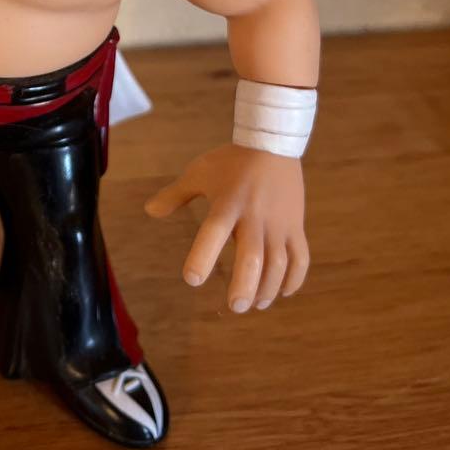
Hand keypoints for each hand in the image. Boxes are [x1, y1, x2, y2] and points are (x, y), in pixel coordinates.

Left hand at [144, 143, 308, 312]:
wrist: (272, 143)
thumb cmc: (230, 162)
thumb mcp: (199, 173)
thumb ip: (175, 195)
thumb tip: (148, 212)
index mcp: (227, 204)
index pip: (214, 232)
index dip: (203, 256)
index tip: (192, 280)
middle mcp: (254, 217)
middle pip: (253, 258)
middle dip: (244, 286)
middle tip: (235, 306)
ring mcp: (279, 223)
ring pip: (278, 263)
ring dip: (268, 288)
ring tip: (255, 304)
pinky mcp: (296, 226)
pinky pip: (300, 258)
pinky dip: (294, 279)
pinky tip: (282, 292)